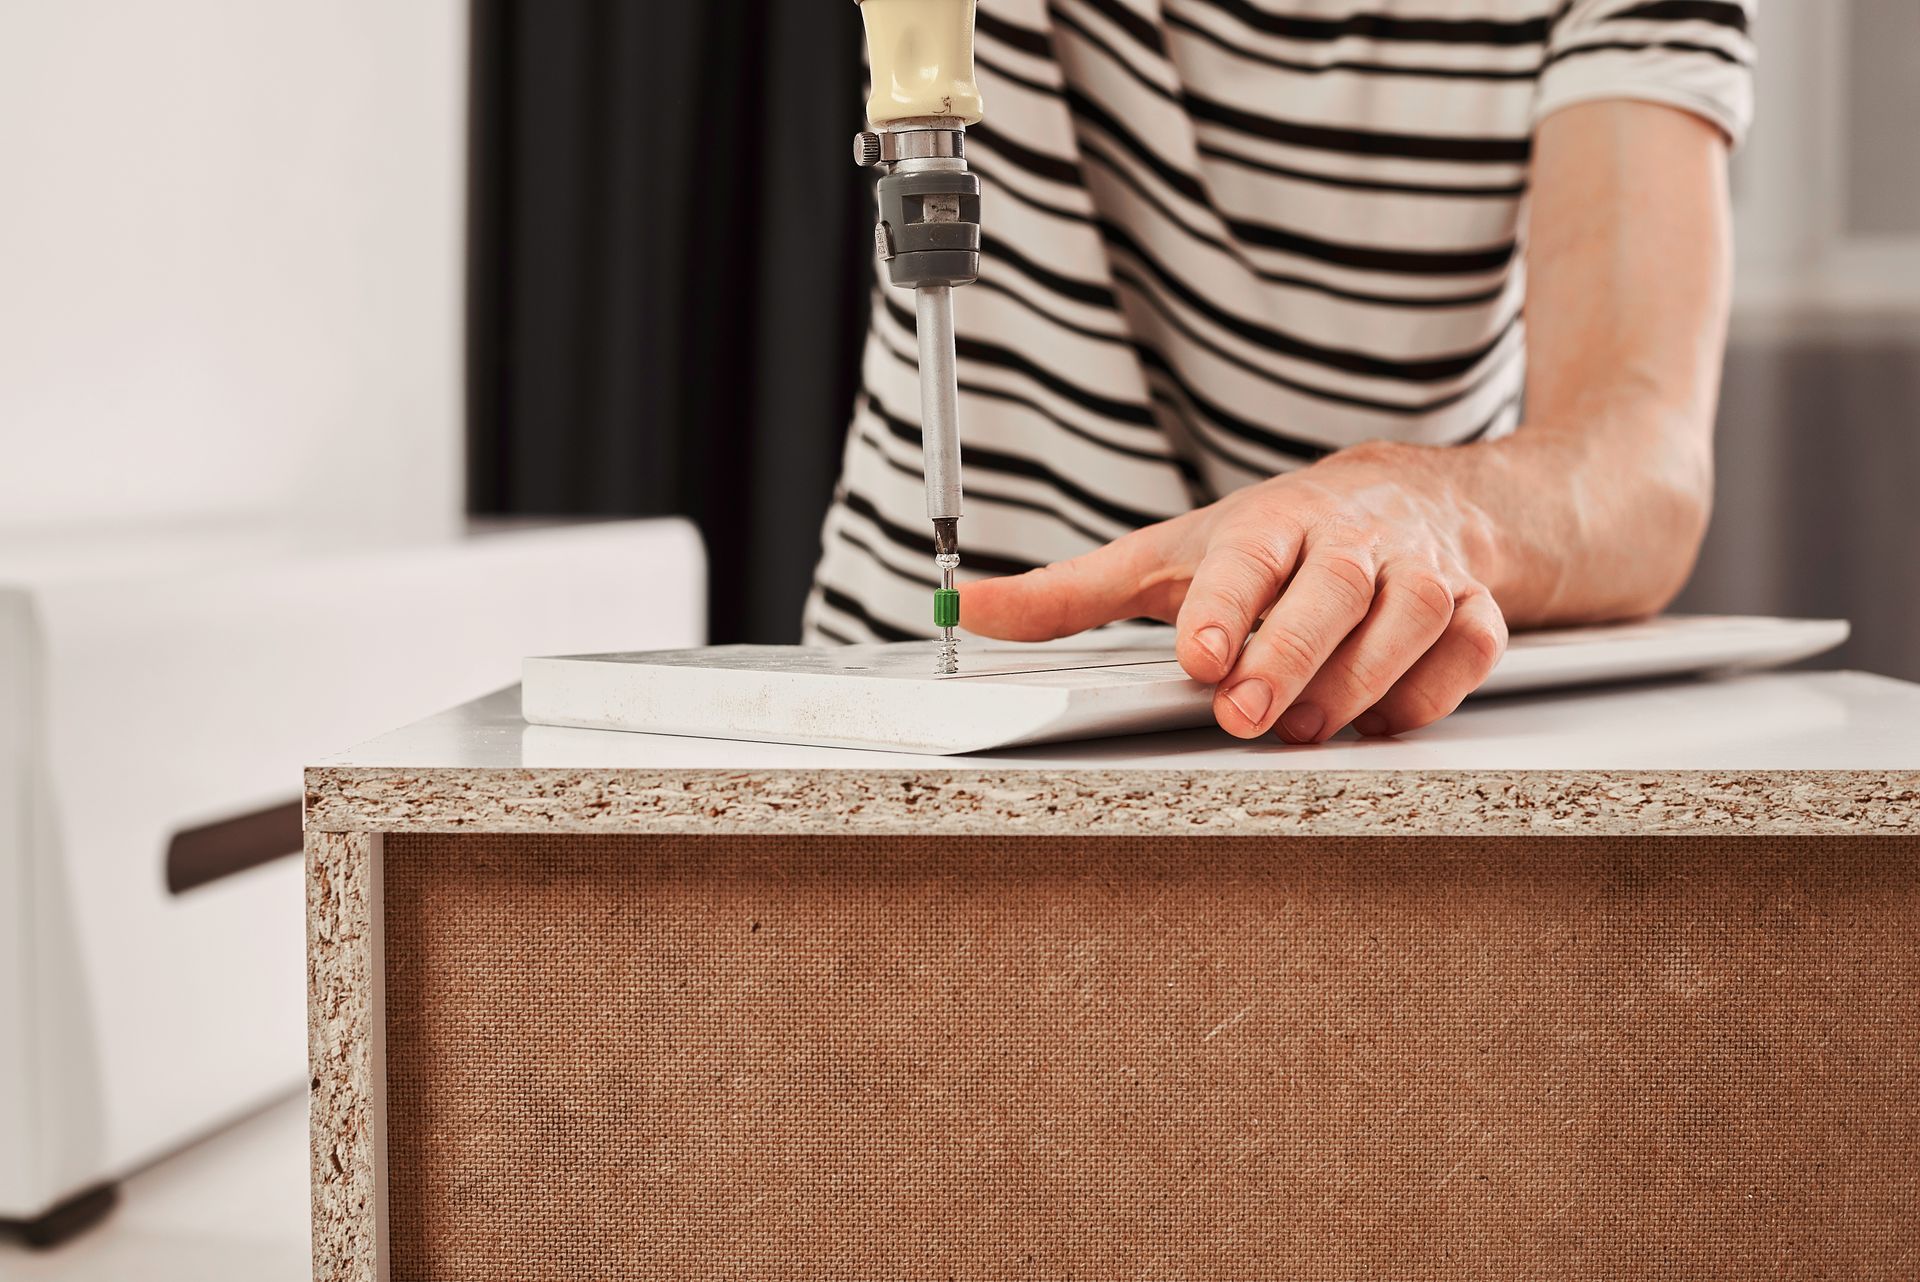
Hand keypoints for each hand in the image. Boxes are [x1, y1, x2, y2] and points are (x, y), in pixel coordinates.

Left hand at [962, 443, 1508, 741]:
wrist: (1411, 498)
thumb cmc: (1277, 538)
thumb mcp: (1170, 555)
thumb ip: (1071, 593)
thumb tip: (968, 610)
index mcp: (1270, 521)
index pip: (1246, 554)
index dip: (1226, 602)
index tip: (1201, 652)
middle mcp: (1349, 538)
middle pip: (1334, 588)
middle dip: (1292, 654)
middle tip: (1247, 714)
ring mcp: (1420, 570)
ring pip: (1412, 617)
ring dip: (1362, 680)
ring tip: (1307, 727)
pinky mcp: (1473, 608)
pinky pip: (1470, 651)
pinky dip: (1431, 692)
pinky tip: (1380, 718)